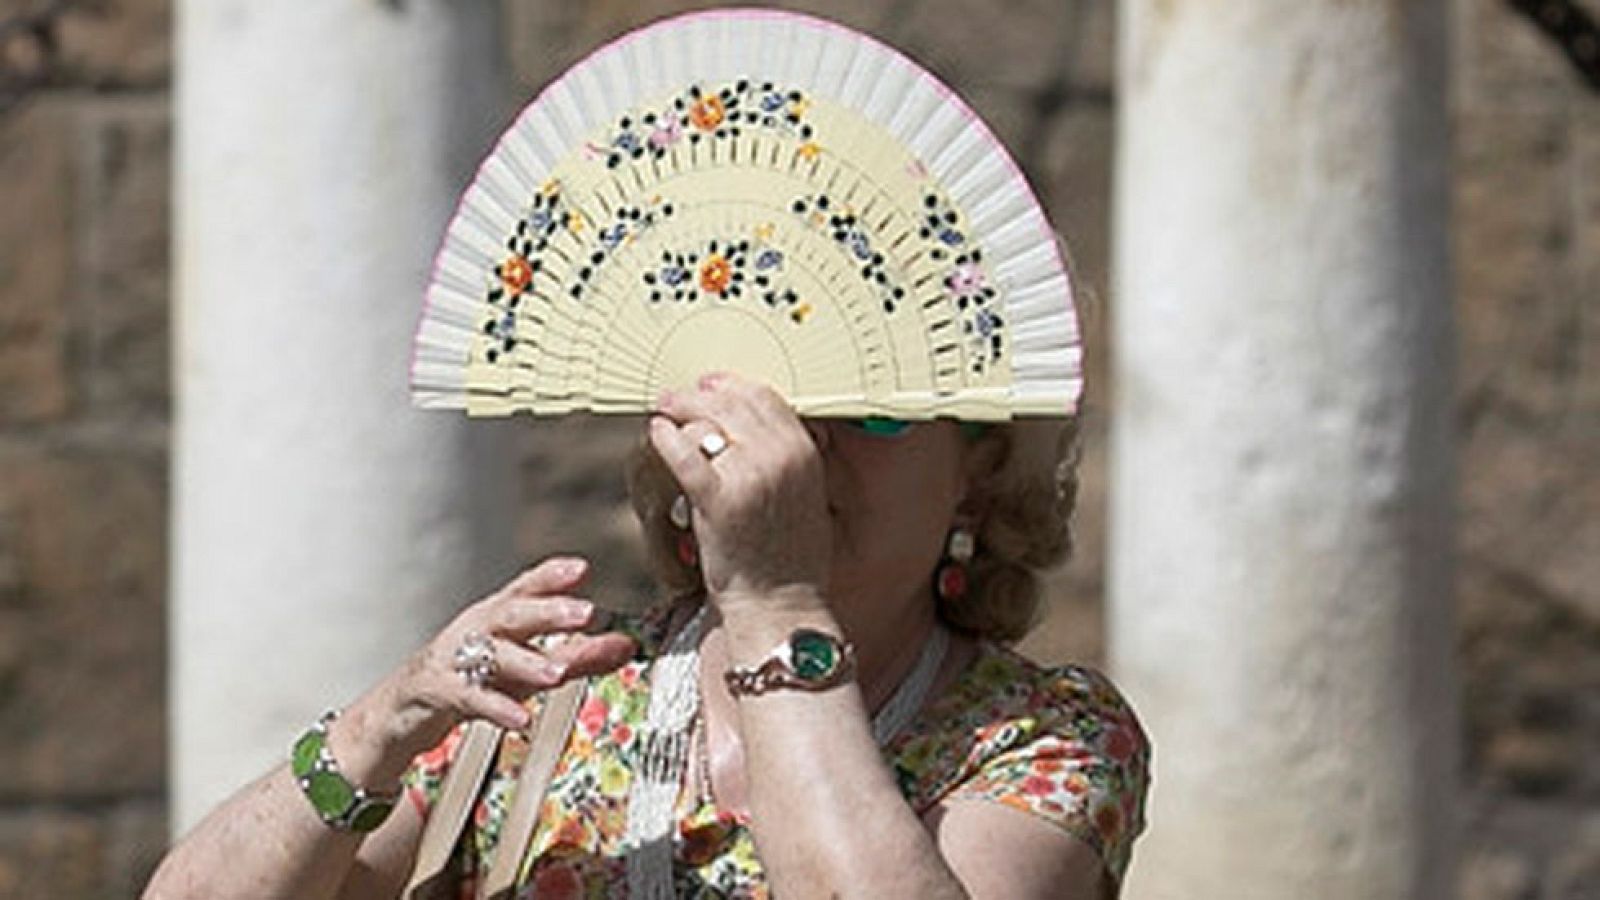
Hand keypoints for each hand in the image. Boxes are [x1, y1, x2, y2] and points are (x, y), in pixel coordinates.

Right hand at [356, 557, 637, 773]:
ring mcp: (450, 658)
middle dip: (548, 610)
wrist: (400, 715)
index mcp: (495, 617)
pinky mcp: (434, 692)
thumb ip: (577, 657)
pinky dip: (495, 707)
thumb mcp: (526, 670)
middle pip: (510, 612)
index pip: (524, 588)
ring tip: (558, 672)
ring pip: (489, 654)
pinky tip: (520, 719)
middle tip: (586, 612)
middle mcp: (473, 630)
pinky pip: (467, 697)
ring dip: (526, 661)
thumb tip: (627, 644)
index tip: (582, 568)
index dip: (550, 576)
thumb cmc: (471, 681)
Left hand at [649, 374, 831, 613]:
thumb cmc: (790, 558)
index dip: (732, 386)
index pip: (765, 397)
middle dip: (699, 395)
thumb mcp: (808, 496)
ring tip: (665, 415)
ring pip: (706, 422)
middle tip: (677, 397)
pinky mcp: (717, 498)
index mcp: (805, 453)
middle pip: (732, 402)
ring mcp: (749, 475)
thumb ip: (787, 459)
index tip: (712, 386)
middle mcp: (781, 457)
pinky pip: (684, 451)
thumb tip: (750, 430)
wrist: (779, 605)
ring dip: (681, 414)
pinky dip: (666, 438)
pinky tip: (657, 434)